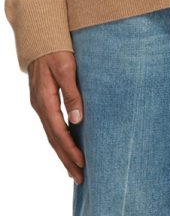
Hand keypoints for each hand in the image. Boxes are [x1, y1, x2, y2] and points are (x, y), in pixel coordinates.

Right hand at [28, 51, 84, 184]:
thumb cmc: (56, 50)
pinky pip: (51, 126)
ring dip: (63, 153)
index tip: (83, 164)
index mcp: (45, 100)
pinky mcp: (43, 101)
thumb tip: (78, 120)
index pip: (59, 132)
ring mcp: (40, 104)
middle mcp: (40, 106)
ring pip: (51, 135)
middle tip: (80, 179)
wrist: (41, 36)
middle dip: (66, 160)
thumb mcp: (66, 69)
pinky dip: (59, 140)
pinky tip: (66, 146)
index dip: (70, 150)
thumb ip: (72, 93)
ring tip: (74, 170)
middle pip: (54, 139)